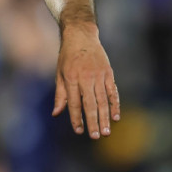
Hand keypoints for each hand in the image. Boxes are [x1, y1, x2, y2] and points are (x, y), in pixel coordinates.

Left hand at [52, 24, 119, 138]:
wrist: (81, 35)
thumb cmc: (67, 57)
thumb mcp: (59, 73)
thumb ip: (60, 95)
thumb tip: (56, 114)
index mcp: (71, 78)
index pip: (73, 102)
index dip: (76, 118)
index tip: (79, 131)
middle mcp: (85, 77)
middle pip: (90, 103)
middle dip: (92, 121)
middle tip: (95, 136)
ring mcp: (98, 75)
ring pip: (103, 100)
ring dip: (105, 117)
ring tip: (106, 132)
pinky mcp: (108, 73)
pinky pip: (113, 92)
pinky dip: (115, 105)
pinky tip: (115, 117)